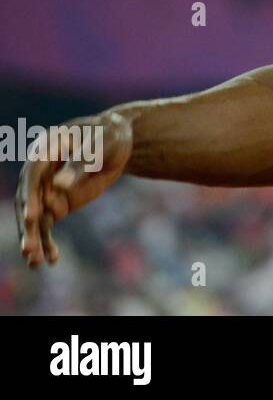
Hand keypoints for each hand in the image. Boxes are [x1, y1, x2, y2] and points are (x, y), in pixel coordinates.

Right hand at [14, 111, 132, 268]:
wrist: (118, 143)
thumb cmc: (108, 136)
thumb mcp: (100, 145)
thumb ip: (80, 164)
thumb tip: (58, 185)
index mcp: (45, 149)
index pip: (32, 174)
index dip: (30, 195)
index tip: (31, 217)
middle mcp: (39, 172)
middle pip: (28, 200)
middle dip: (28, 226)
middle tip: (29, 249)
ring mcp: (46, 188)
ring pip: (35, 217)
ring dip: (34, 239)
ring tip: (35, 263)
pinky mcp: (56, 202)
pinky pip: (48, 224)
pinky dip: (48, 242)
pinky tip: (52, 260)